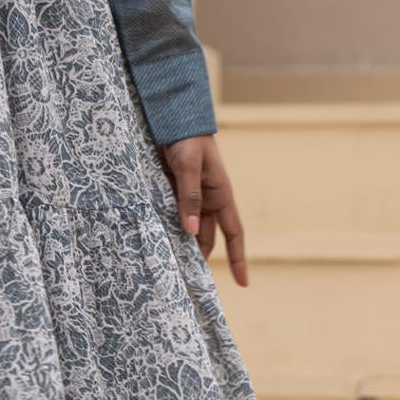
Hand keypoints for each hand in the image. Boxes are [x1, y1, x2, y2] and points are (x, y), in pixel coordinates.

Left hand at [162, 134, 247, 285]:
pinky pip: (171, 215)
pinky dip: (165, 227)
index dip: (238, 258)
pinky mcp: (172, 191)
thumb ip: (189, 197)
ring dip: (180, 242)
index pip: (234, 234)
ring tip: (170, 264)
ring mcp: (189, 197)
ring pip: (187, 228)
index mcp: (220, 194)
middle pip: (206, 237)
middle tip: (188, 280)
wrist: (171, 116)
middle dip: (199, 256)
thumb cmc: (187, 138)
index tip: (243, 284)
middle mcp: (207, 199)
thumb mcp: (189, 167)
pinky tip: (156, 240)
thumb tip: (192, 231)